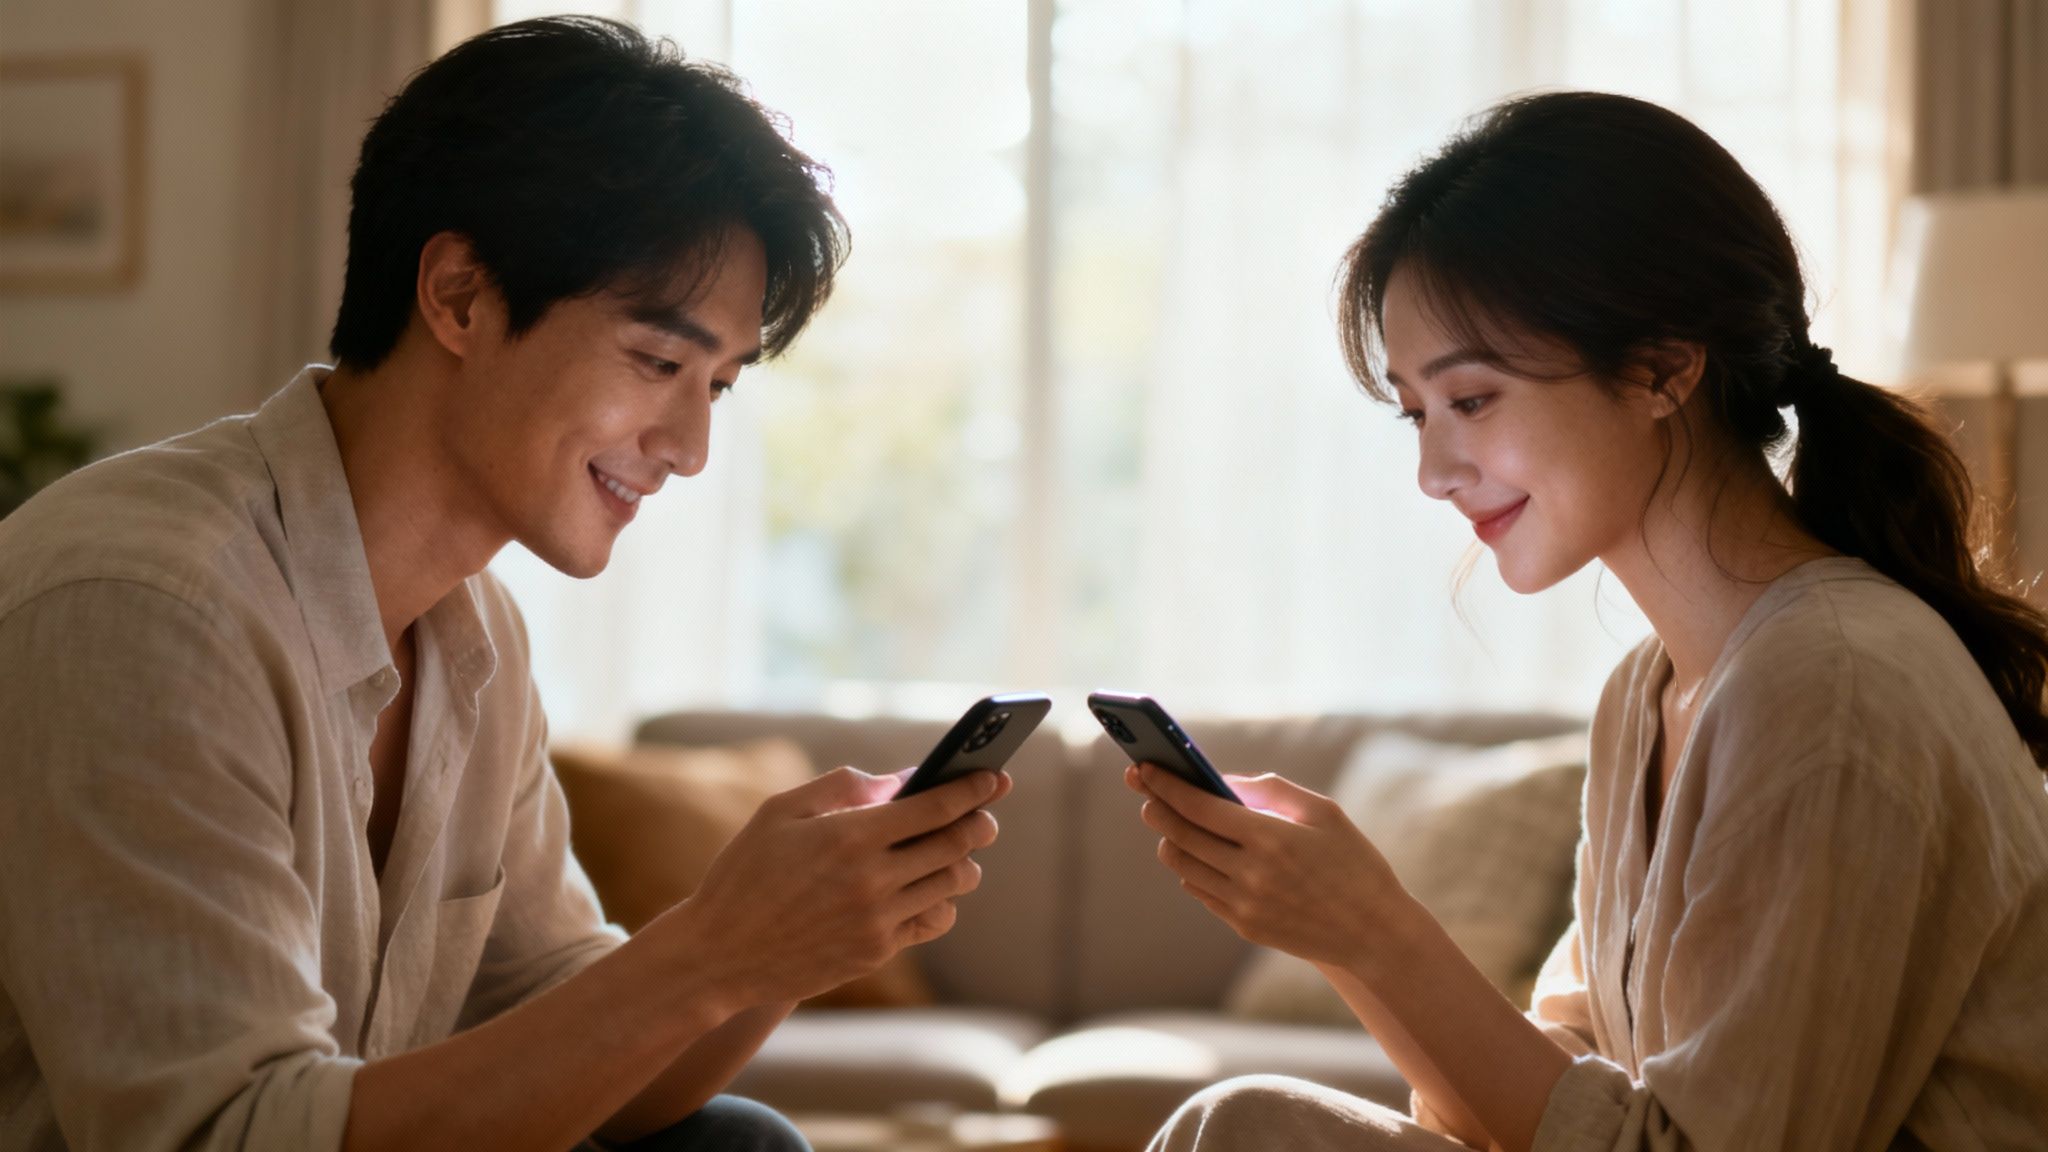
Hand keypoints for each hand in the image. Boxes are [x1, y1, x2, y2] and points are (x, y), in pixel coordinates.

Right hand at [659, 766, 1011, 1009]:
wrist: (717, 955)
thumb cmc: (744, 873)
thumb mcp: (779, 812)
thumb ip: (841, 787)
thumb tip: (897, 781)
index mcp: (850, 836)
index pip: (936, 807)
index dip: (973, 789)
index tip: (995, 777)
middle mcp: (871, 880)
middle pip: (955, 846)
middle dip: (978, 824)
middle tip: (984, 815)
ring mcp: (877, 921)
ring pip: (951, 886)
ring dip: (963, 864)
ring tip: (956, 852)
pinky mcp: (875, 952)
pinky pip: (931, 922)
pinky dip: (940, 903)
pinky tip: (928, 890)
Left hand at [1125, 762, 1401, 972]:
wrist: (1374, 934)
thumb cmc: (1354, 863)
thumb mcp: (1324, 813)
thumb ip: (1272, 790)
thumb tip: (1224, 781)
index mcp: (1270, 837)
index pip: (1198, 806)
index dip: (1167, 785)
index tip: (1146, 769)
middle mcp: (1251, 873)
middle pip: (1181, 835)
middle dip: (1157, 807)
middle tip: (1146, 792)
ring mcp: (1244, 904)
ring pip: (1184, 866)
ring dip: (1170, 840)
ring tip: (1170, 824)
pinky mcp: (1245, 926)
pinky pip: (1201, 891)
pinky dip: (1192, 869)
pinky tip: (1197, 856)